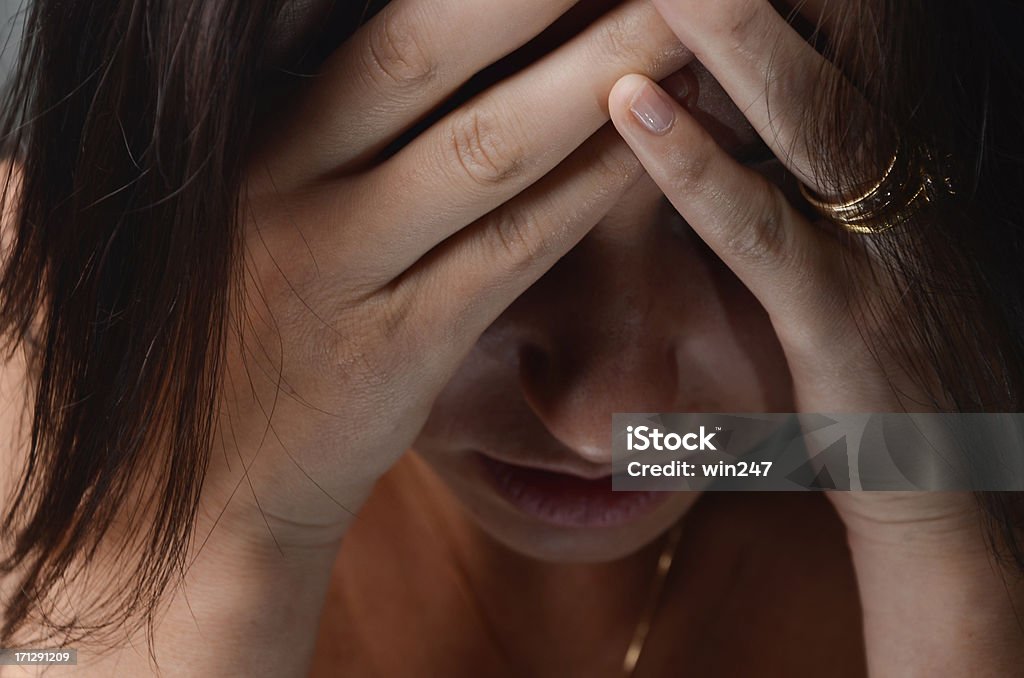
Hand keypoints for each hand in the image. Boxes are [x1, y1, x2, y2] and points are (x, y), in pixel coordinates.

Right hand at [205, 0, 690, 548]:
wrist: (197, 486)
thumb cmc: (221, 330)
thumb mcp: (226, 201)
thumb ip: (285, 115)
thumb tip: (343, 33)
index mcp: (234, 133)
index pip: (337, 17)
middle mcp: (278, 182)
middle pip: (421, 49)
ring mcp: (340, 268)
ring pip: (486, 146)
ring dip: (597, 69)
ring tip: (685, 12)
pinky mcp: (400, 349)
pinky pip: (512, 251)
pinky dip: (590, 188)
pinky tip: (655, 140)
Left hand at [607, 1, 1023, 672]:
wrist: (968, 496)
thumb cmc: (893, 364)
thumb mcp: (860, 245)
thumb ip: (800, 169)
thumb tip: (718, 103)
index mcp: (906, 158)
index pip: (852, 31)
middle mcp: (908, 181)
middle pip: (838, 43)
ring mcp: (882, 248)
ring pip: (806, 112)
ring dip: (728, 27)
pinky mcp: (842, 322)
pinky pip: (763, 228)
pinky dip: (696, 164)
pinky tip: (631, 106)